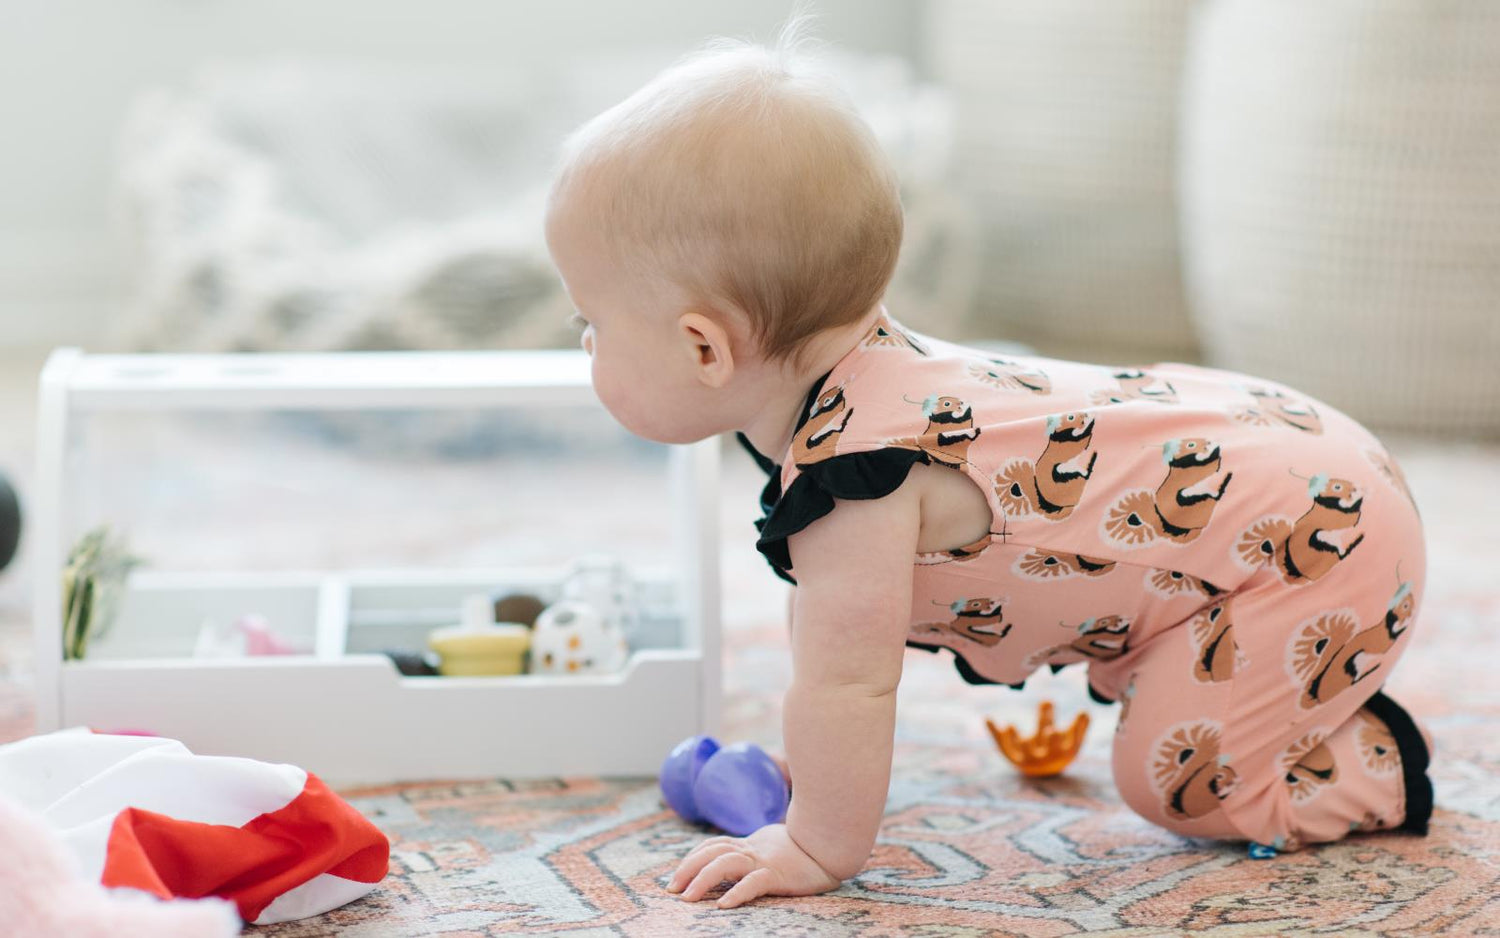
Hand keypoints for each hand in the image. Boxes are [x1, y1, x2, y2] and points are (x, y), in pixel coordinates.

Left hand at [666, 823, 841, 907]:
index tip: (676, 876)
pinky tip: (723, 905)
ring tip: (688, 898)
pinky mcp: (778, 875)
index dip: (692, 859)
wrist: (831, 844)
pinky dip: (737, 893)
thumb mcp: (771, 845)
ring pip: (726, 865)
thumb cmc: (803, 848)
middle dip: (688, 869)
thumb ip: (754, 850)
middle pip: (711, 853)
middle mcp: (752, 850)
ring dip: (703, 880)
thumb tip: (735, 859)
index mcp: (750, 844)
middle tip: (671, 889)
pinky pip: (753, 883)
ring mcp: (764, 861)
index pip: (713, 846)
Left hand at [986, 700, 1088, 776]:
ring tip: (1011, 725)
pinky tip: (988, 718)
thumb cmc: (1059, 750)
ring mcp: (1026, 757)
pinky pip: (1001, 744)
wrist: (1040, 772)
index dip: (1074, 730)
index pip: (1068, 740)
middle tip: (1051, 730)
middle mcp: (1044, 755)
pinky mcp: (1010, 755)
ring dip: (1017, 739)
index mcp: (1061, 751)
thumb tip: (1086, 712)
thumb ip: (1079, 727)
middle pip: (1047, 745)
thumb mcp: (1071, 740)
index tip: (1079, 714)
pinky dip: (995, 732)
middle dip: (1049, 737)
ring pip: (1022, 750)